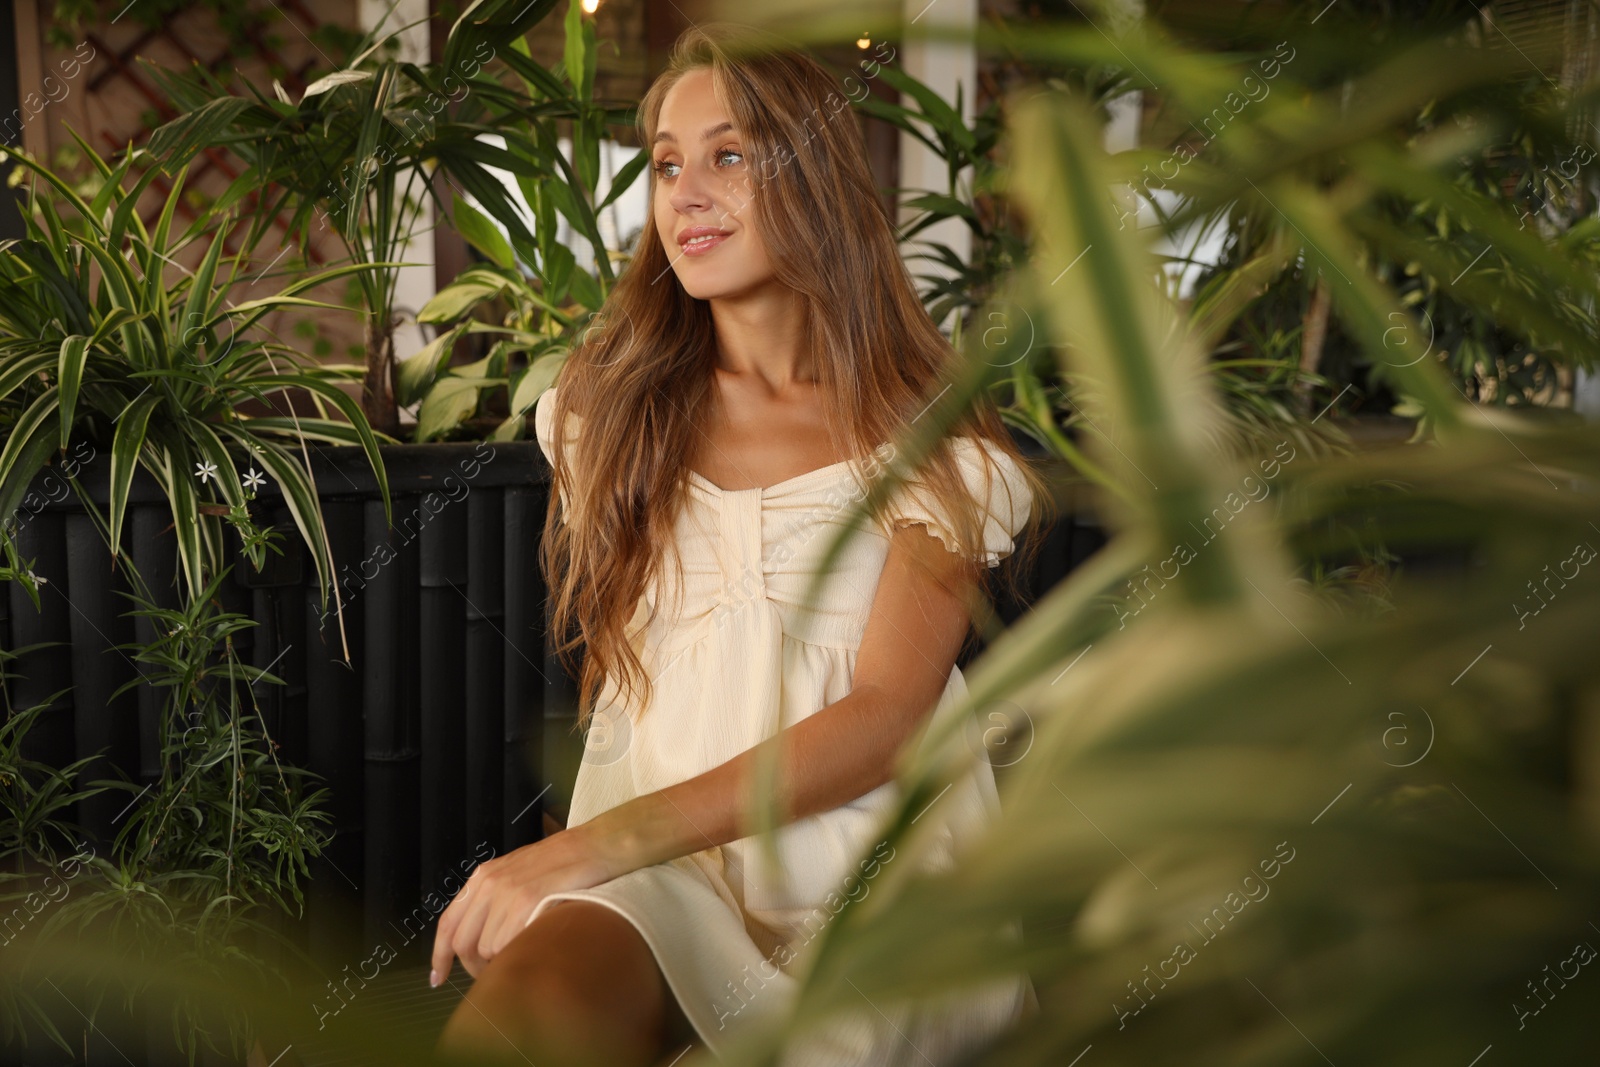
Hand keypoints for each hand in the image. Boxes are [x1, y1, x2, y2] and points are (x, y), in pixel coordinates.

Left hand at [429, 823, 626, 982]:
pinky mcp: (528, 900)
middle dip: (475, 966)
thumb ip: (496, 902)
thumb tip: (480, 940)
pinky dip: (518, 953)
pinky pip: (508, 944)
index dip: (439, 955)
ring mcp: (508, 892)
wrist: (597, 846)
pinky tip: (533, 946)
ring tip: (524, 954)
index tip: (437, 977)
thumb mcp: (519, 876)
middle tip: (494, 974)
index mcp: (483, 877)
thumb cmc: (564, 864)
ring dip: (502, 960)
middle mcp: (490, 883)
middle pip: (463, 942)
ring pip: (487, 948)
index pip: (448, 923)